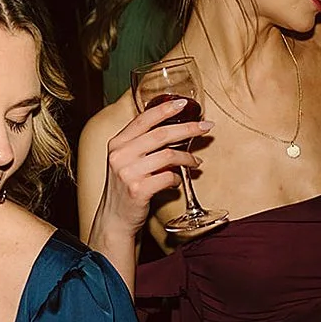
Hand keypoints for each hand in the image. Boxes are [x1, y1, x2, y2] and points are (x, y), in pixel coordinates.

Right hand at [93, 98, 212, 239]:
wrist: (115, 218)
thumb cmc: (125, 187)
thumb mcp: (126, 161)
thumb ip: (141, 144)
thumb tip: (175, 129)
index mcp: (117, 143)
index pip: (143, 119)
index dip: (165, 109)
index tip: (183, 104)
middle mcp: (120, 155)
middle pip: (161, 134)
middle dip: (188, 128)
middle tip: (205, 127)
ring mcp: (128, 173)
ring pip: (168, 155)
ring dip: (187, 157)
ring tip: (195, 162)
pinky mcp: (138, 190)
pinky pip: (168, 177)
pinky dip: (178, 178)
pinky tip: (178, 181)